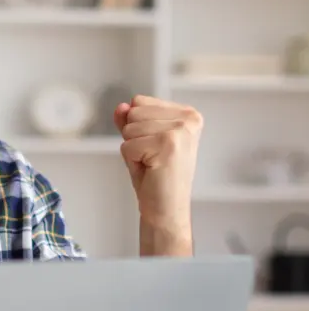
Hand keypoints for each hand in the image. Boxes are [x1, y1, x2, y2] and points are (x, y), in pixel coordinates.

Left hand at [114, 95, 202, 231]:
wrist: (166, 209)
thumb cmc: (155, 176)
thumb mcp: (140, 140)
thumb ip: (130, 121)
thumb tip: (121, 106)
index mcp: (188, 113)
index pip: (139, 101)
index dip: (137, 127)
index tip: (153, 146)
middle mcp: (189, 118)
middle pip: (133, 113)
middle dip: (133, 138)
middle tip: (151, 158)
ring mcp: (180, 131)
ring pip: (129, 129)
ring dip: (133, 150)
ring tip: (151, 164)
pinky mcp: (168, 144)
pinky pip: (127, 146)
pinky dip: (132, 161)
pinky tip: (151, 170)